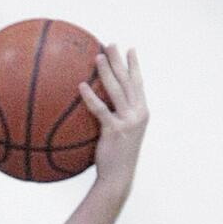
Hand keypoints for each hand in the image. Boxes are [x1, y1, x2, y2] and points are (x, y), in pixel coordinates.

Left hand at [81, 46, 147, 194]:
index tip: (130, 50)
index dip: (134, 66)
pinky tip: (81, 86)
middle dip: (120, 61)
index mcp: (141, 113)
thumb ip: (116, 118)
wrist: (117, 178)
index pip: (138, 84)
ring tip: (98, 56)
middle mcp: (138, 114)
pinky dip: (91, 97)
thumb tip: (101, 109)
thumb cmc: (115, 159)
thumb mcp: (121, 135)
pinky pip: (100, 109)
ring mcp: (128, 121)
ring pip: (117, 90)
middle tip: (111, 44)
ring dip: (107, 71)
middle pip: (129, 81)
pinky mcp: (114, 130)